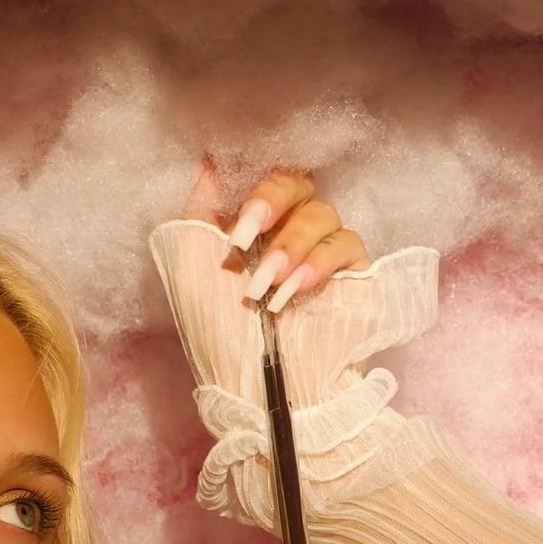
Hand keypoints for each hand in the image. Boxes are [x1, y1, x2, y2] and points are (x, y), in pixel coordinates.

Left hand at [185, 156, 371, 315]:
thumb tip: (208, 156)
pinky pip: (348, 243)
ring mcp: (321, 250)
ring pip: (323, 212)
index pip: (264, 173)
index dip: (253, 180)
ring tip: (265, 286)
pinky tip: (293, 291)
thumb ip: (200, 207)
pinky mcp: (353, 273)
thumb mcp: (190, 263)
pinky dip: (319, 263)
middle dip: (272, 200)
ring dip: (290, 246)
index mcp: (250, 223)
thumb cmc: (216, 331)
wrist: (255, 387)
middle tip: (246, 238)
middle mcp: (287, 230)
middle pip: (298, 181)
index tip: (233, 213)